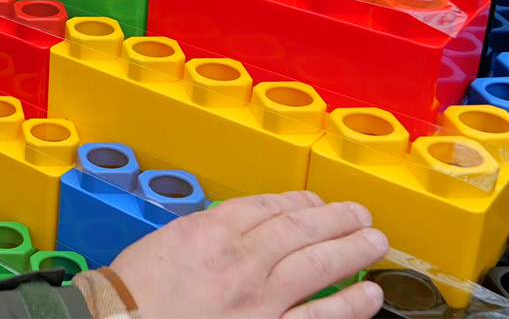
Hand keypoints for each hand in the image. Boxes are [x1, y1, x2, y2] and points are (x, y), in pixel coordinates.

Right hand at [110, 191, 388, 318]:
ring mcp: (260, 300)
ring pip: (321, 265)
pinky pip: (320, 317)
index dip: (300, 201)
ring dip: (354, 250)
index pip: (270, 206)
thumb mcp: (168, 241)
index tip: (314, 201)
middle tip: (359, 214)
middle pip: (304, 229)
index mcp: (212, 231)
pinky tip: (368, 295)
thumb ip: (209, 231)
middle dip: (338, 218)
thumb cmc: (135, 294)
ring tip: (373, 241)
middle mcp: (242, 261)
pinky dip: (350, 305)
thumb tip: (245, 226)